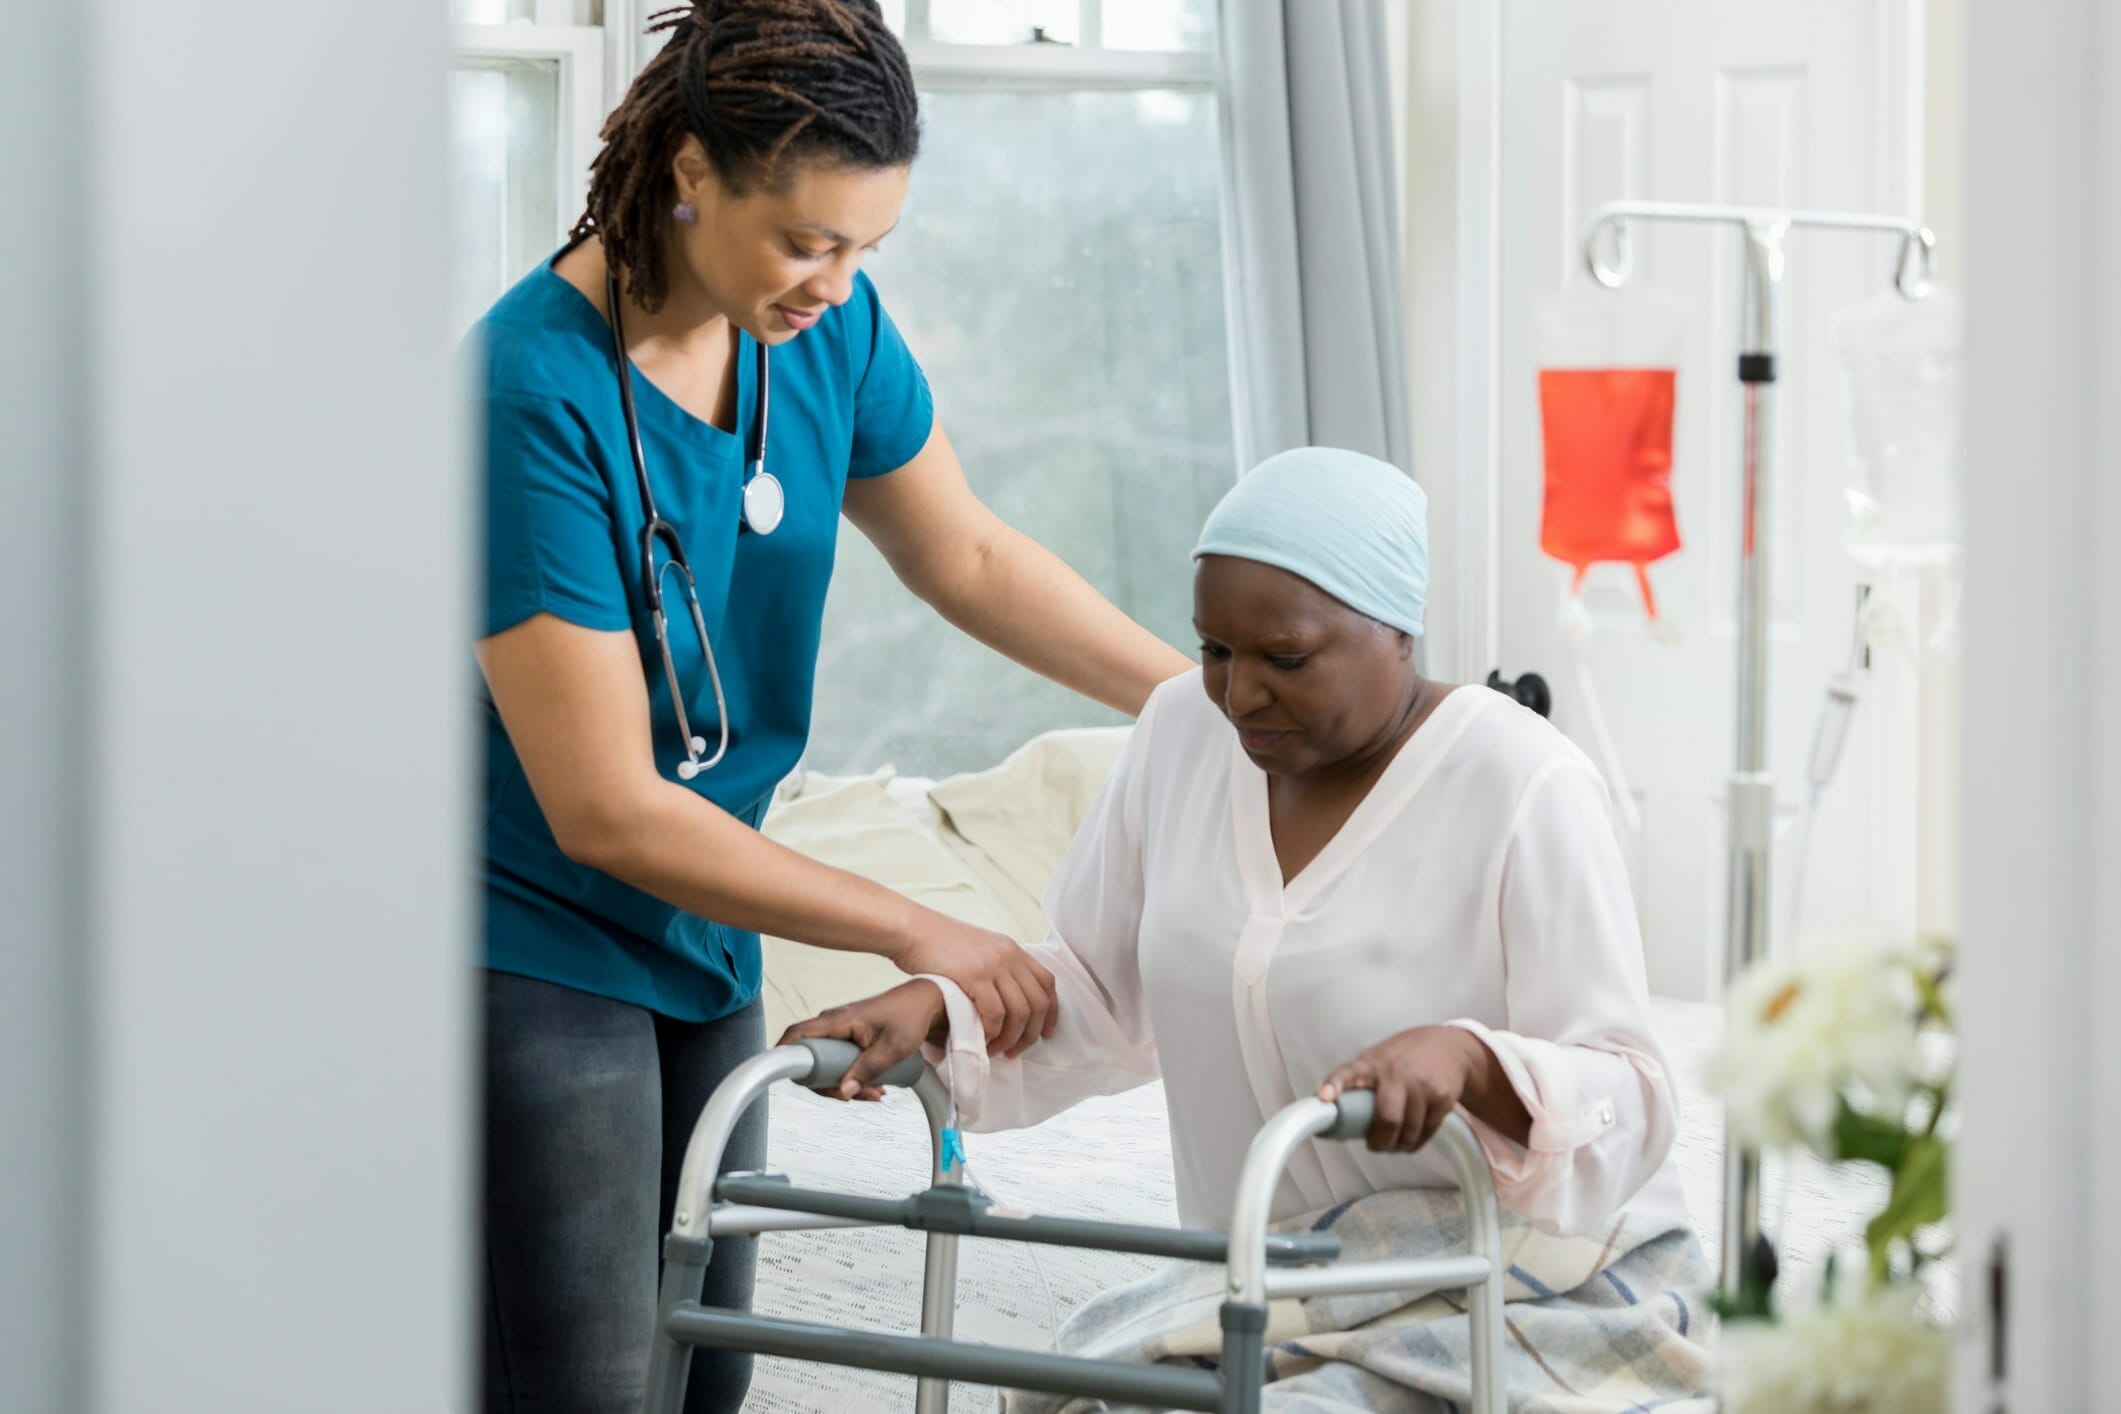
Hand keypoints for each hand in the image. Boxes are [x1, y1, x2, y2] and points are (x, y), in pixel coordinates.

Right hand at [779, 981, 948, 1100]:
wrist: (927, 1003)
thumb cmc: (911, 1015)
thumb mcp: (893, 1048)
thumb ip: (868, 1070)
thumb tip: (845, 1090)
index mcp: (838, 1020)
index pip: (797, 1035)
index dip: (784, 1056)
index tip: (792, 1080)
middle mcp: (833, 1024)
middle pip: (811, 1061)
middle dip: (829, 1084)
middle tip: (853, 1096)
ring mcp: (840, 1032)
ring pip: (827, 1066)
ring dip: (845, 1084)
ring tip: (874, 1093)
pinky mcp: (848, 1040)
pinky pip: (839, 1063)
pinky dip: (852, 1078)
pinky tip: (873, 1088)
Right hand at [891, 919, 1056, 1058]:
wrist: (913, 929)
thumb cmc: (938, 943)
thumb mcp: (979, 949)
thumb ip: (996, 969)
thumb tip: (1003, 1000)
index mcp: (1013, 949)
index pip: (1047, 983)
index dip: (1051, 1013)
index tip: (1046, 1033)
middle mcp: (1009, 956)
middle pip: (1038, 1003)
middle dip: (1031, 1034)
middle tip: (1016, 1051)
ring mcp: (994, 965)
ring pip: (1020, 1012)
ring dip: (1011, 1038)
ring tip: (997, 1050)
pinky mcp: (975, 976)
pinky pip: (995, 1013)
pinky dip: (993, 1032)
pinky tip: (983, 1039)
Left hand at [1318, 1026, 1489, 1154]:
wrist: (1449, 1048)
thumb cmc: (1404, 1058)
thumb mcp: (1376, 1060)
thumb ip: (1358, 1085)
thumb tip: (1334, 1121)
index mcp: (1371, 1064)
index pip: (1348, 1073)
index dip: (1335, 1084)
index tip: (1325, 1096)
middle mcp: (1396, 1073)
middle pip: (1387, 1120)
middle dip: (1380, 1142)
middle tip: (1375, 1145)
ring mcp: (1421, 1085)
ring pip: (1408, 1132)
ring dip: (1399, 1145)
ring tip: (1394, 1142)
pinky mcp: (1442, 1098)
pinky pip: (1426, 1133)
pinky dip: (1416, 1142)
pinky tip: (1412, 1136)